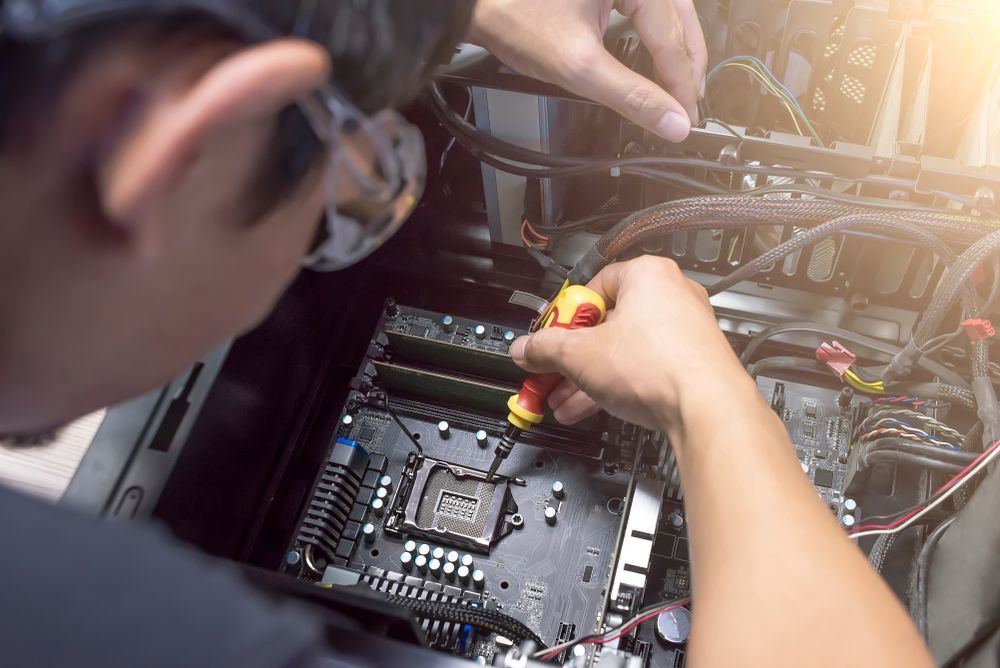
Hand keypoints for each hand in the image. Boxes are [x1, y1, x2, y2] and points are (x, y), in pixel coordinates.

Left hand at [467, 0, 706, 141]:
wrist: (475, 2)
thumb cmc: (517, 19)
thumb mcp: (578, 66)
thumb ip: (631, 96)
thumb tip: (671, 122)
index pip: (672, 36)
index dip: (683, 83)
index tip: (687, 117)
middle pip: (680, 17)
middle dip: (687, 63)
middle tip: (690, 104)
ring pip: (669, 9)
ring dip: (676, 46)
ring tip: (681, 82)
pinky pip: (647, 4)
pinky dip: (657, 31)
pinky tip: (657, 53)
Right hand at [509, 256, 754, 432]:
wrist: (707, 408)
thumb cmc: (660, 366)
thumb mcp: (580, 354)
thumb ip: (545, 349)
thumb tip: (526, 348)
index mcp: (646, 275)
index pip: (592, 286)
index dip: (564, 316)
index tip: (548, 336)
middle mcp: (670, 296)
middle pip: (606, 323)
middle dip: (572, 355)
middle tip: (551, 371)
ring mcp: (683, 331)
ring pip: (623, 351)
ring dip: (588, 377)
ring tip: (563, 398)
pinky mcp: (690, 363)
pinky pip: (642, 369)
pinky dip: (615, 385)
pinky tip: (589, 407)